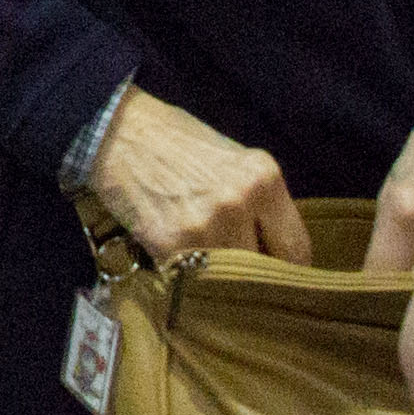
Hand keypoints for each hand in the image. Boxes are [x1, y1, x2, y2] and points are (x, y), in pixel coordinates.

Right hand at [88, 88, 309, 262]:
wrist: (115, 131)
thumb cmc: (177, 143)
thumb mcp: (234, 161)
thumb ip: (261, 203)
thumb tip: (277, 253)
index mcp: (263, 179)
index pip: (298, 251)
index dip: (287, 270)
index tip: (275, 276)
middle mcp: (240, 202)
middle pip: (267, 273)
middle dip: (254, 279)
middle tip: (239, 278)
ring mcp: (205, 225)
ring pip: (231, 283)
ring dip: (220, 283)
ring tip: (205, 268)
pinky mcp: (170, 244)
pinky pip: (193, 281)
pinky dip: (187, 279)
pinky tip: (177, 261)